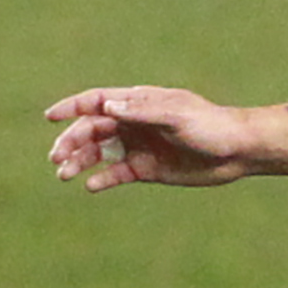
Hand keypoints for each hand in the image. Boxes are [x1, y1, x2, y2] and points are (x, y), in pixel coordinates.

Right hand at [44, 85, 252, 191]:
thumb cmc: (209, 125)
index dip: (71, 108)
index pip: (96, 101)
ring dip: (80, 162)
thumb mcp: (175, 115)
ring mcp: (138, 146)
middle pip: (92, 130)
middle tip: (56, 158)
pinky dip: (102, 179)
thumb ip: (141, 111)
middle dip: (71, 142)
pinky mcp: (147, 169)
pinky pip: (116, 174)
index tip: (50, 117)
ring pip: (99, 153)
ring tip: (64, 174)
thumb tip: (106, 106)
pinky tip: (91, 186)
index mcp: (138, 102)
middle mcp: (133, 123)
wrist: (237, 151)